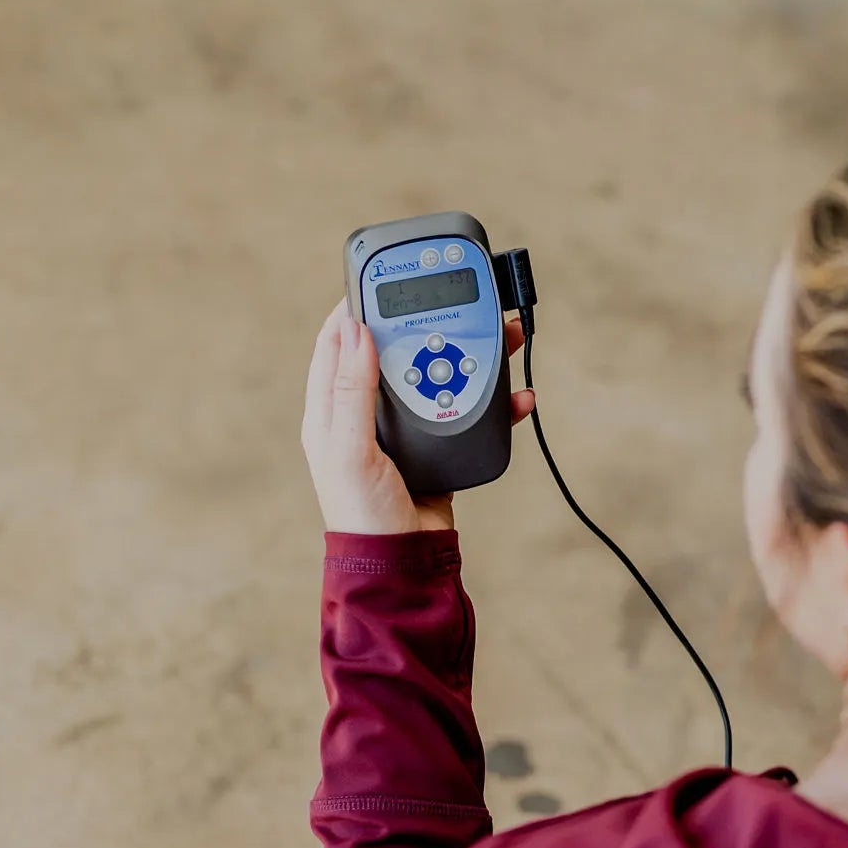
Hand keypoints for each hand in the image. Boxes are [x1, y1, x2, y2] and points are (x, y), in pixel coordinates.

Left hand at [300, 302, 534, 535]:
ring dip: (471, 355)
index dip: (358, 307)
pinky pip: (466, 411)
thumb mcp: (350, 450)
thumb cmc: (363, 516)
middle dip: (431, 323)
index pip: (338, 342)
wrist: (403, 566)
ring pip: (438, 375)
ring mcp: (404, 431)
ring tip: (503, 337)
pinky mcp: (437, 447)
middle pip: (398, 352)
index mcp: (331, 411)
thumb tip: (355, 330)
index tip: (388, 280)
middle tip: (464, 301)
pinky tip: (516, 395)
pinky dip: (494, 401)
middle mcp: (365, 415)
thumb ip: (353, 391)